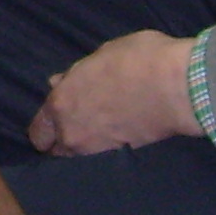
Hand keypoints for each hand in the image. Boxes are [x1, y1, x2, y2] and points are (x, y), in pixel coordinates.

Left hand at [28, 32, 200, 155]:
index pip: (38, 131)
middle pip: (55, 151)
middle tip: (75, 130)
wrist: (177, 86)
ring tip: (98, 136)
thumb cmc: (139, 59)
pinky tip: (117, 139)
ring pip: (78, 159)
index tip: (54, 124)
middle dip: (60, 143)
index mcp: (60, 102)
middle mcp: (72, 131)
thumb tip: (60, 83)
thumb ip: (76, 74)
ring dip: (82, 150)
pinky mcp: (123, 158)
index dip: (45, 128)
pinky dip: (106, 152)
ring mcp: (96, 149)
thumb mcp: (101, 55)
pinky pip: (104, 158)